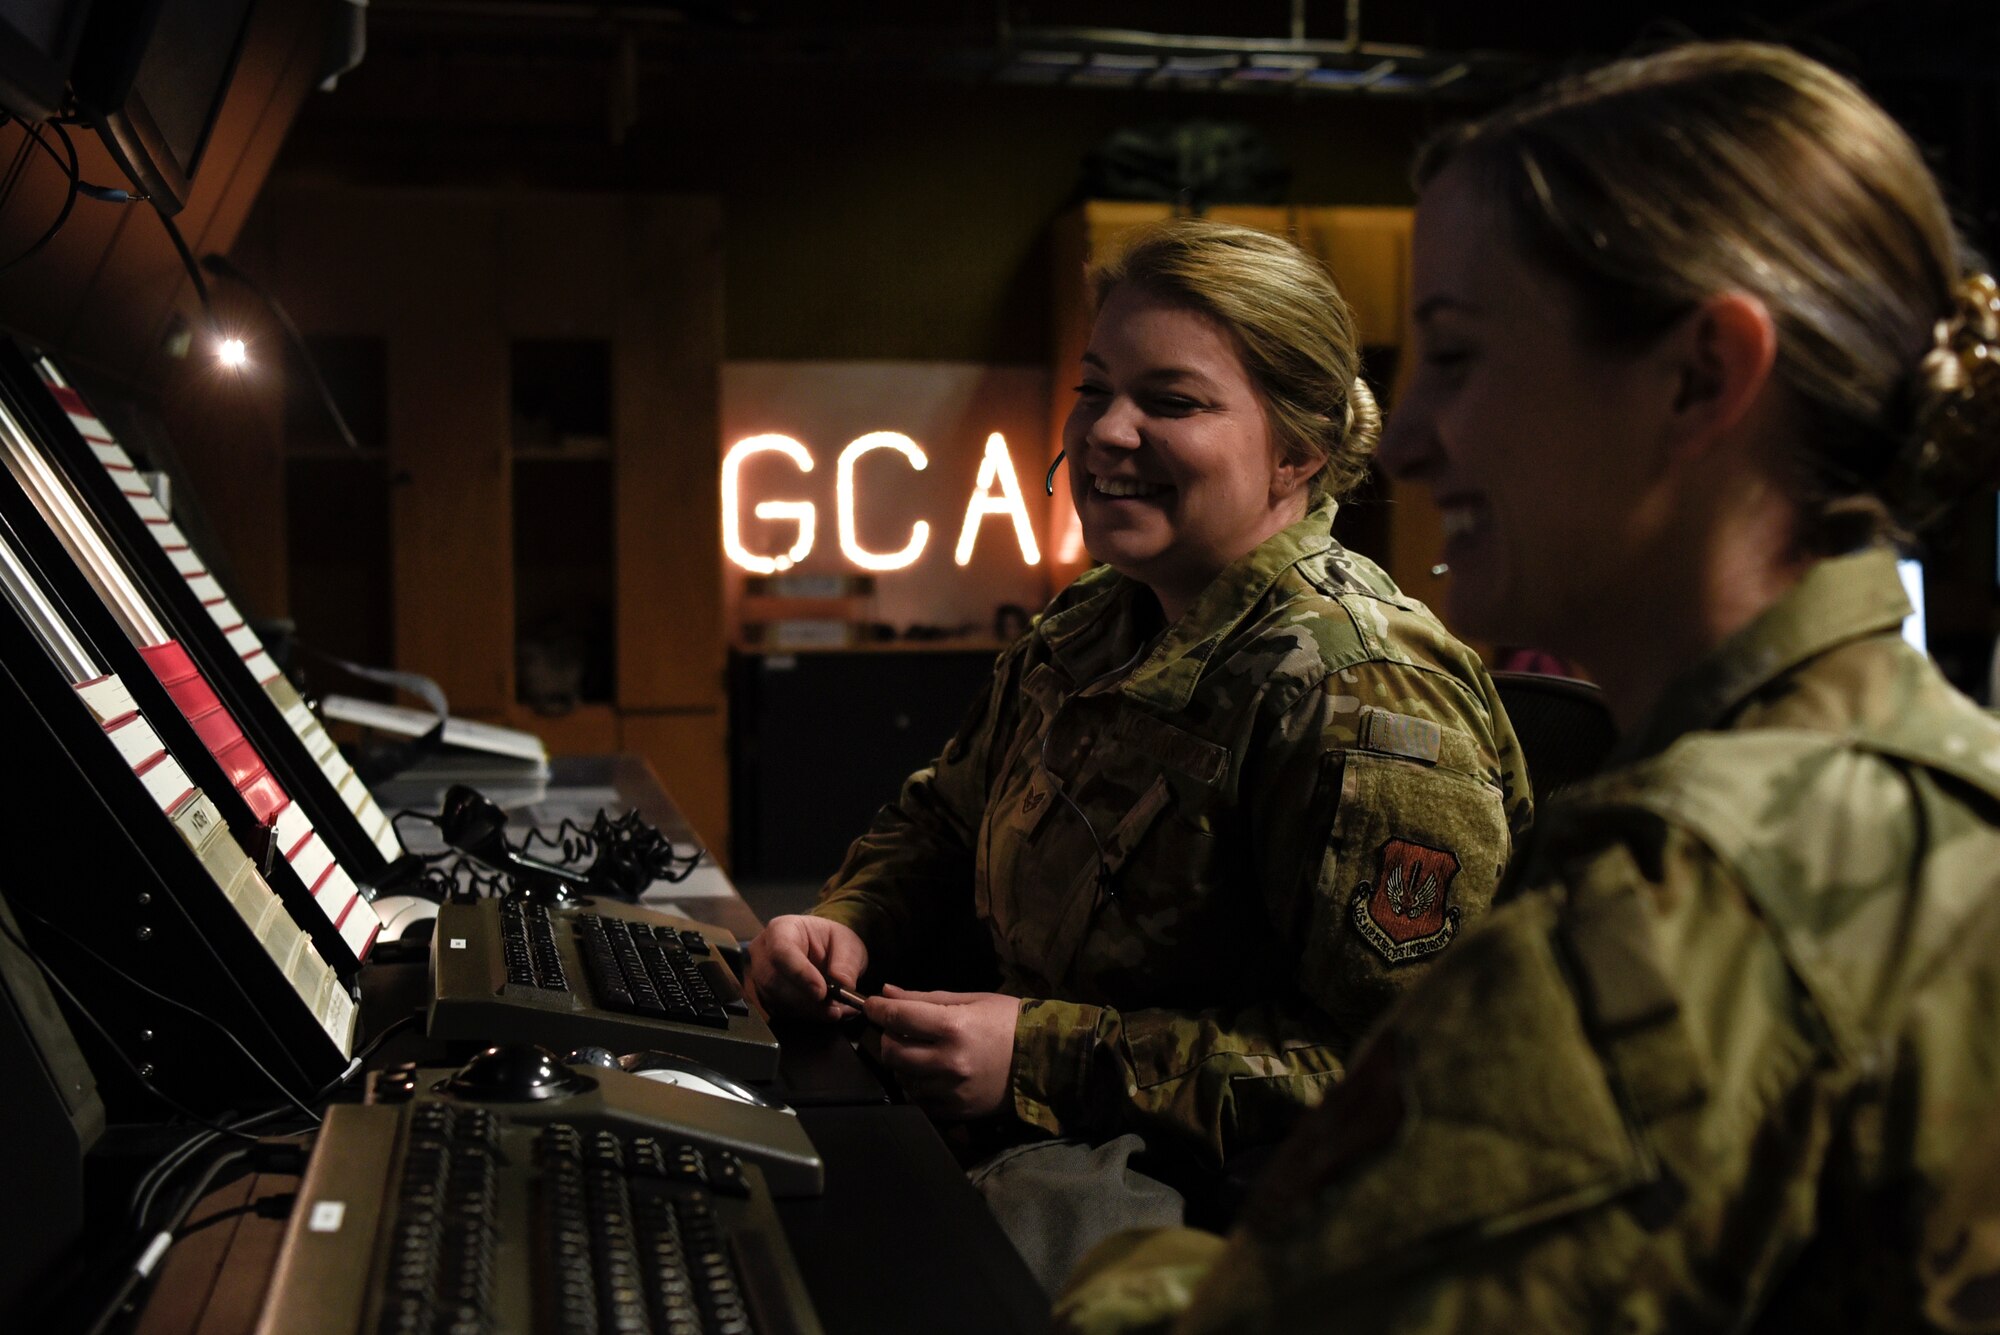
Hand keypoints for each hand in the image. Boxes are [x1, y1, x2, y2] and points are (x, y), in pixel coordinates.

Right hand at [745, 915, 868, 1022]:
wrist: (823, 952)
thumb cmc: (831, 941)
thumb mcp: (847, 943)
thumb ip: (846, 963)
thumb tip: (842, 986)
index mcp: (780, 929)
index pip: (781, 951)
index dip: (800, 973)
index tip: (821, 991)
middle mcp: (763, 952)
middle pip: (774, 981)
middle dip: (806, 999)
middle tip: (834, 1008)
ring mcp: (760, 977)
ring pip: (777, 1001)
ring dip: (809, 1011)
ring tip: (836, 1010)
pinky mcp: (765, 998)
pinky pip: (781, 1013)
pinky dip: (806, 1016)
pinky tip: (826, 1013)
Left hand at [865, 985, 1018, 1119]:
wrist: (1046, 1061)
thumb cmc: (1008, 1022)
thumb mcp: (971, 1000)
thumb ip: (925, 999)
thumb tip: (887, 993)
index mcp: (953, 1027)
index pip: (897, 1017)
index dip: (877, 1008)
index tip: (871, 1004)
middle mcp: (948, 1062)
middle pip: (892, 1051)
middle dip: (888, 1036)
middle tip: (900, 1029)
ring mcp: (951, 1090)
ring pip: (902, 1077)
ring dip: (902, 1062)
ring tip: (919, 1050)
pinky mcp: (955, 1111)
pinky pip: (919, 1099)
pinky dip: (918, 1084)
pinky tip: (931, 1072)